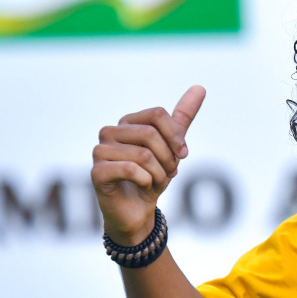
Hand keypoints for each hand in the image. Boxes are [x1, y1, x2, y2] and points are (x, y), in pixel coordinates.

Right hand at [92, 84, 205, 245]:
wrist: (138, 210)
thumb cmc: (152, 176)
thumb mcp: (172, 146)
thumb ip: (182, 118)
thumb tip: (199, 87)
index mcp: (127, 122)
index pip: (157, 114)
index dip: (175, 136)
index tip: (182, 154)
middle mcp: (109, 132)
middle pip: (150, 134)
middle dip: (168, 158)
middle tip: (167, 173)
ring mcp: (100, 151)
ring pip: (143, 154)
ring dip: (159, 173)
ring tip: (154, 181)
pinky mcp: (97, 172)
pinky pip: (131, 169)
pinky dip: (146, 181)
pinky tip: (143, 186)